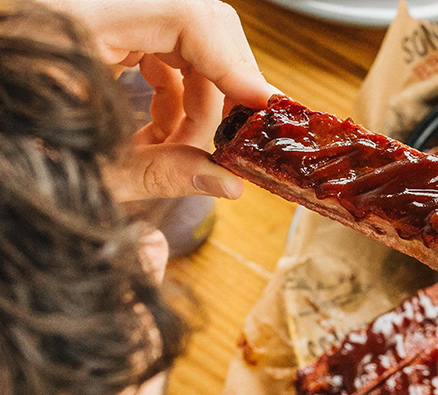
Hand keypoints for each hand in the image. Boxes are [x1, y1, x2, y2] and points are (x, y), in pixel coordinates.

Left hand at [42, 0, 271, 200]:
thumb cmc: (13, 154)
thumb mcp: (88, 170)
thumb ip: (162, 174)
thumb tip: (229, 184)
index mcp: (77, 24)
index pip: (187, 16)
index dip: (236, 63)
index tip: (264, 109)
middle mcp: (92, 9)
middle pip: (195, 26)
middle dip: (221, 90)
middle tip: (229, 141)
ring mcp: (98, 18)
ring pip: (183, 43)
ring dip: (197, 102)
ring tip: (183, 153)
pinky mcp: (102, 33)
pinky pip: (159, 53)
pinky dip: (173, 98)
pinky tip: (161, 138)